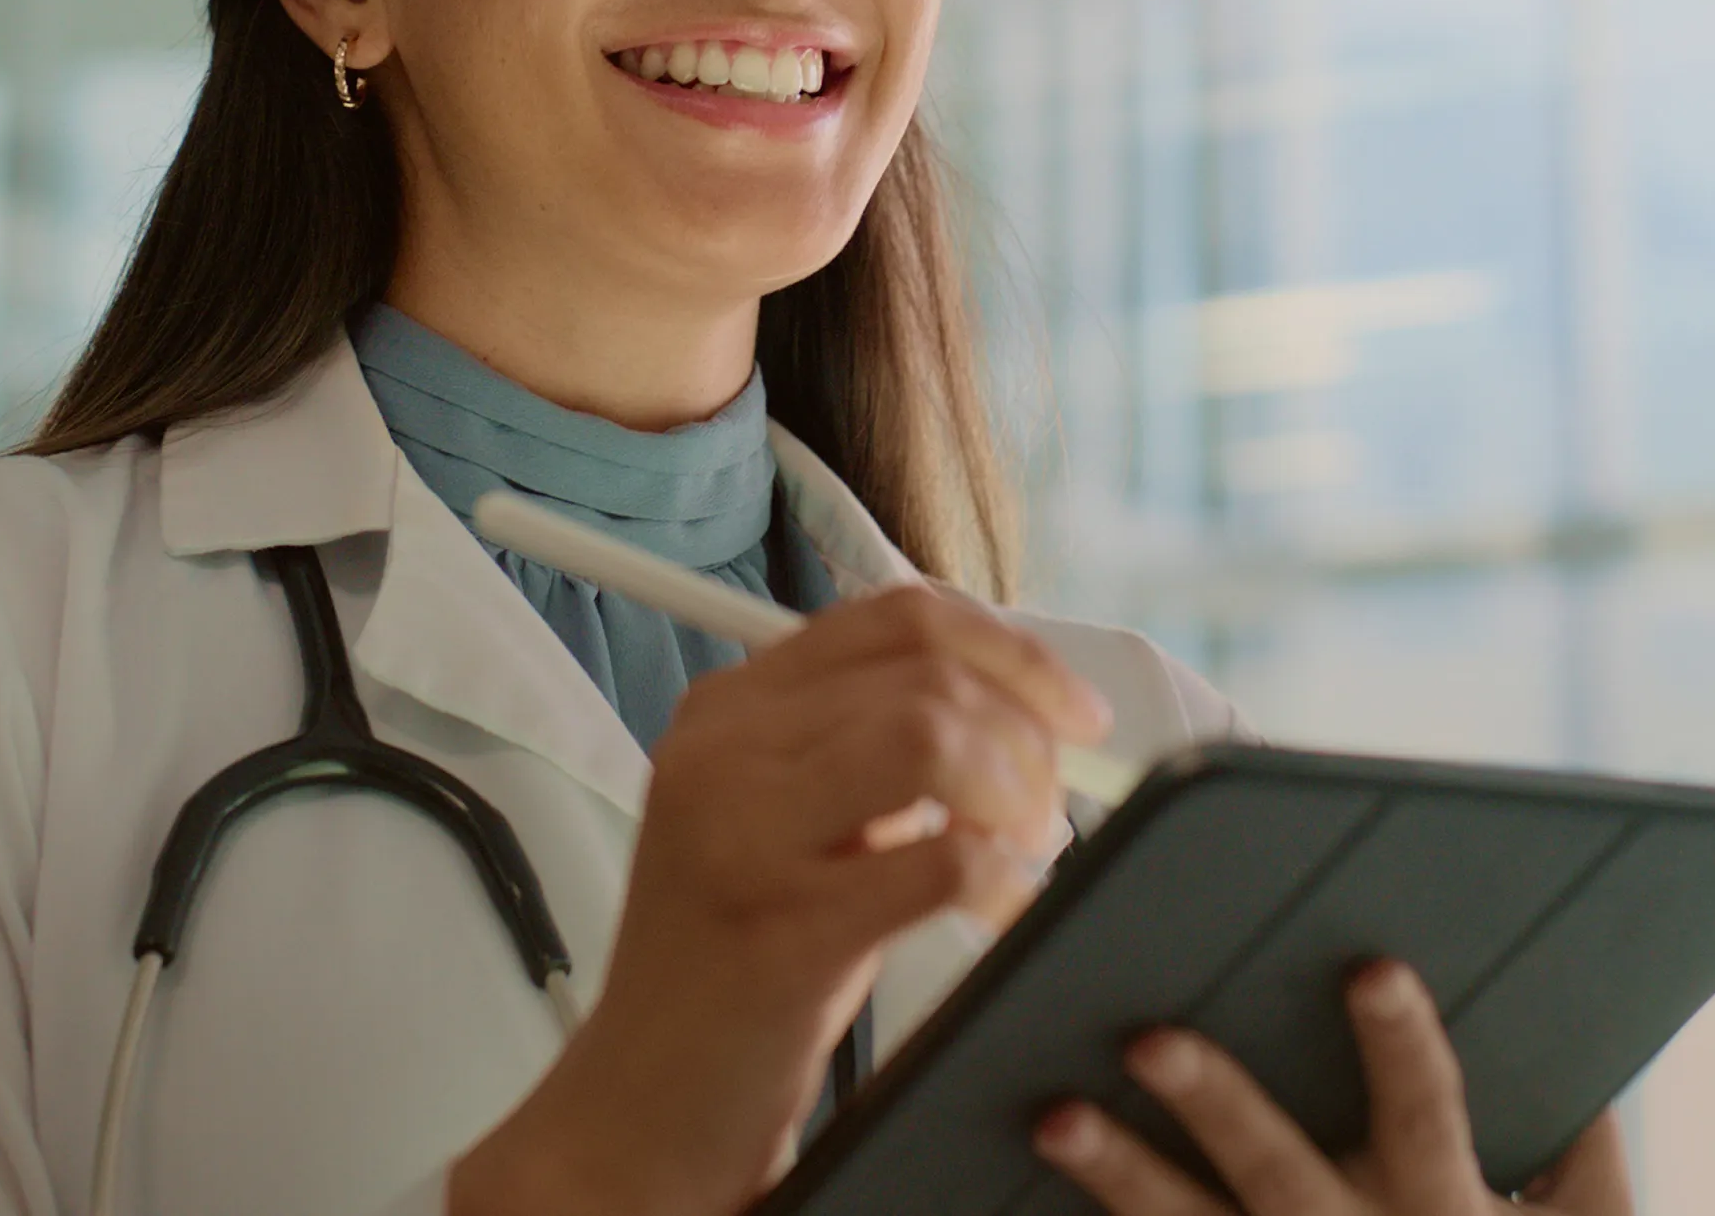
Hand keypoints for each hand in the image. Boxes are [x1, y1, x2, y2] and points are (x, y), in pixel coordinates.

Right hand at [451, 584, 1112, 1215]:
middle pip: (929, 675)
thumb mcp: (782, 816)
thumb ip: (865, 743)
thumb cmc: (732, 959)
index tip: (1073, 711)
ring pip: (933, 740)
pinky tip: (1001, 909)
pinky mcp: (781, 931)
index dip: (1013, 653)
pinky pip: (942, 866)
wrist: (642, 1095)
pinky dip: (1002, 882)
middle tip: (1049, 809)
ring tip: (1023, 852)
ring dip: (1014, 793)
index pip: (898, 618)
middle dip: (1030, 736)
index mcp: (727, 709)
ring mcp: (741, 836)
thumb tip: (1016, 703)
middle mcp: (722, 753)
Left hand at [1034, 961, 1633, 1215]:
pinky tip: (997, 1200)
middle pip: (1277, 1171)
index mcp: (1443, 1210)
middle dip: (1217, 1103)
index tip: (1370, 967)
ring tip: (1051, 1118)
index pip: (1428, 1115)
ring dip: (1122, 1177)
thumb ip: (1588, 1164)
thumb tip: (1582, 1067)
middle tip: (1149, 1035)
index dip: (1402, 1046)